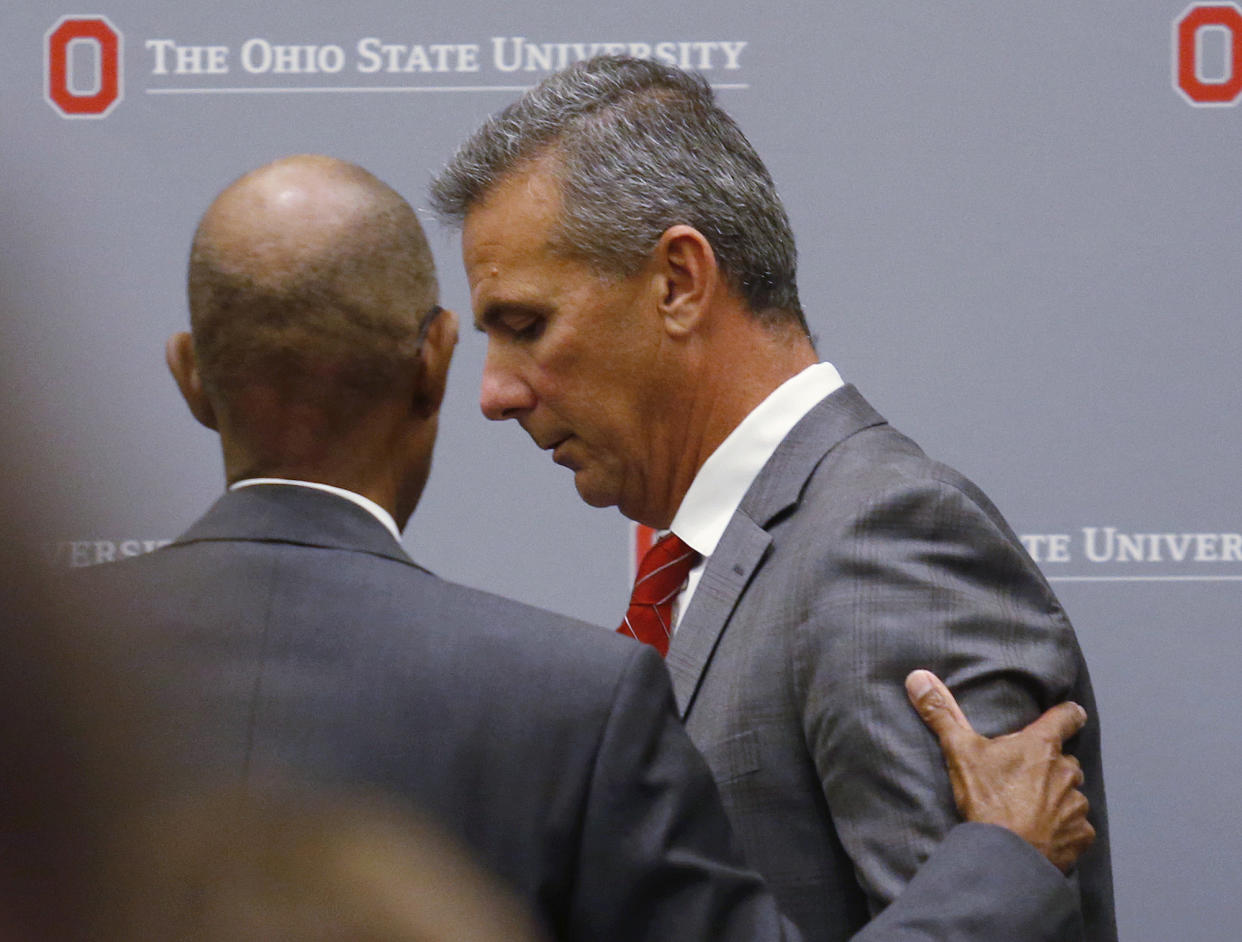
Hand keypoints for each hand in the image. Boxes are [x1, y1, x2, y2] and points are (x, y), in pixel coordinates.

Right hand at [905, 669, 1094, 872]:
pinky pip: (1077, 827)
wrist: (1005, 856)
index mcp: (1042, 746)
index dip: (1068, 713)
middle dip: (1050, 766)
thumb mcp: (959, 752)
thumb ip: (941, 713)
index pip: (1067, 716)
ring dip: (1057, 798)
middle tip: (1024, 778)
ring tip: (1031, 811)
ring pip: (1072, 794)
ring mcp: (1077, 805)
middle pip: (1065, 760)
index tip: (1070, 714)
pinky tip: (1043, 835)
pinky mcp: (1081, 836)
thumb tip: (918, 677)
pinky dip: (1064, 829)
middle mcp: (1067, 771)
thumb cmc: (986, 800)